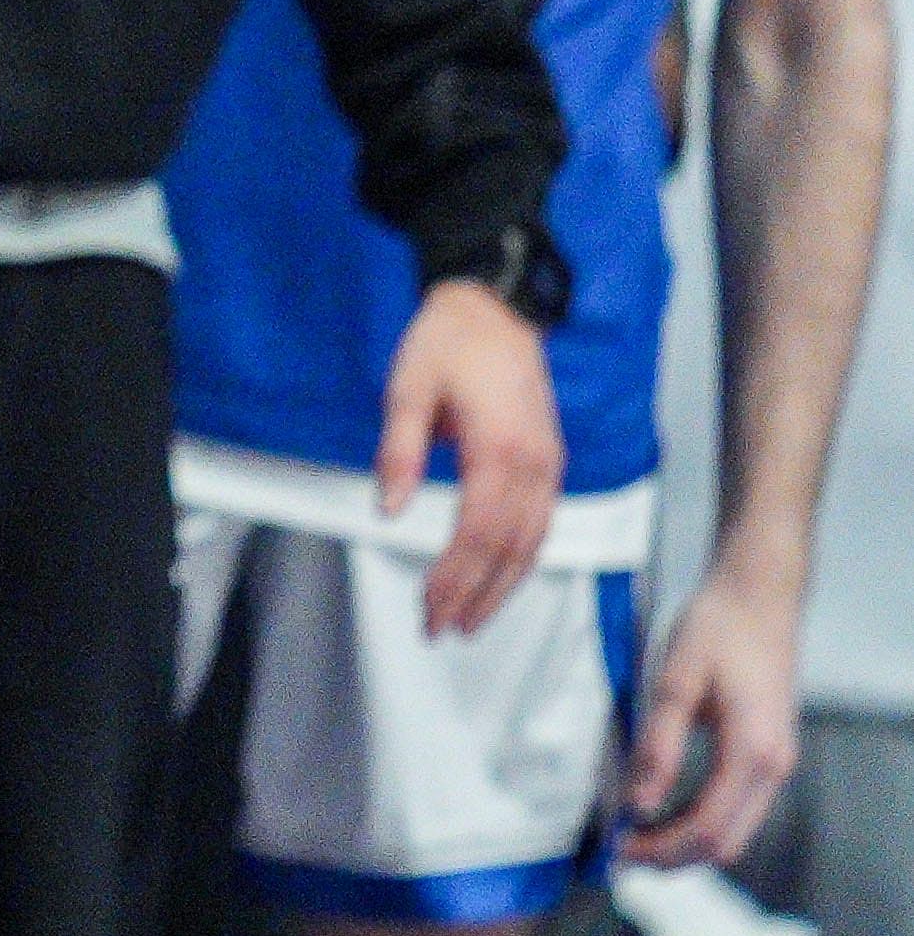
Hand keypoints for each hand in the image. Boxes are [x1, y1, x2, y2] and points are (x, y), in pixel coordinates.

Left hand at [375, 277, 560, 635]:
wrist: (497, 307)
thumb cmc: (446, 343)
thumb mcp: (407, 388)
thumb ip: (398, 451)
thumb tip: (386, 511)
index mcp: (500, 450)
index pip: (477, 533)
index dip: (454, 577)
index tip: (429, 608)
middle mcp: (535, 466)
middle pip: (508, 549)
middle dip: (475, 594)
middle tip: (442, 629)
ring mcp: (549, 466)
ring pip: (532, 544)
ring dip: (501, 587)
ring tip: (468, 619)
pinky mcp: (550, 462)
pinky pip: (540, 524)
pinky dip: (520, 559)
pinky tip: (497, 579)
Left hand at [621, 555, 805, 863]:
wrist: (758, 597)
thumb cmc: (716, 631)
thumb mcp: (675, 683)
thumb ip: (659, 746)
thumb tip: (639, 803)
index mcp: (753, 754)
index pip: (707, 828)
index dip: (660, 848)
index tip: (617, 849)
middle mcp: (774, 770)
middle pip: (725, 843)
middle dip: (672, 856)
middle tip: (620, 852)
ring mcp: (777, 766)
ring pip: (734, 832)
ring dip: (686, 842)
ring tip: (634, 836)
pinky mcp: (768, 757)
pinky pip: (736, 809)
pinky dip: (700, 821)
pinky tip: (662, 811)